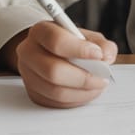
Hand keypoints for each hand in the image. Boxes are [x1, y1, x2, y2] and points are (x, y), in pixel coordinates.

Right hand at [3, 21, 118, 107]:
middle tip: (102, 78)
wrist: (48, 52)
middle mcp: (29, 52)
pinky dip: (76, 100)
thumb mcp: (86, 36)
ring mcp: (28, 75)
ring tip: (97, 86)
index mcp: (41, 31)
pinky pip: (56, 103)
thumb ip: (101, 43)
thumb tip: (106, 56)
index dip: (80, 50)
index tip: (98, 55)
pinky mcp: (34, 93)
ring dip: (82, 92)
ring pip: (55, 91)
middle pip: (53, 71)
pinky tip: (86, 92)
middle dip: (83, 78)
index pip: (56, 41)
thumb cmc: (69, 43)